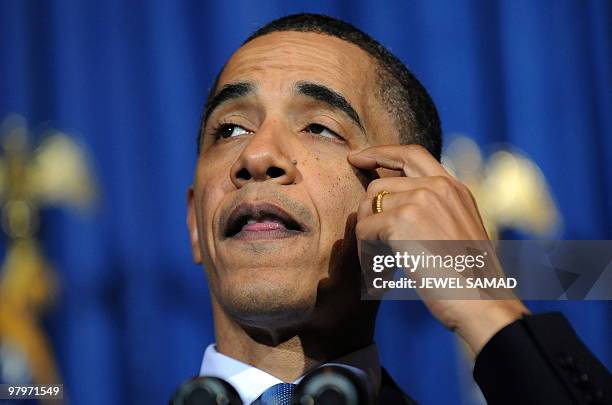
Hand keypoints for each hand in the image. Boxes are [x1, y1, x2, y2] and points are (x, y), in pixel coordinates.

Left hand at [348, 144, 528, 355]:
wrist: (483, 303)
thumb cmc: (470, 279)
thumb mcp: (458, 230)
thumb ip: (432, 208)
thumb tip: (386, 203)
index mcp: (454, 187)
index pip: (411, 154)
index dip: (380, 152)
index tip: (356, 158)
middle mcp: (437, 186)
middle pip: (378, 186)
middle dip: (369, 217)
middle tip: (374, 251)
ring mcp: (420, 200)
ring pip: (367, 208)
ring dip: (367, 239)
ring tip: (380, 265)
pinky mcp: (402, 221)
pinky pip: (363, 230)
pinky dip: (366, 254)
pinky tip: (381, 273)